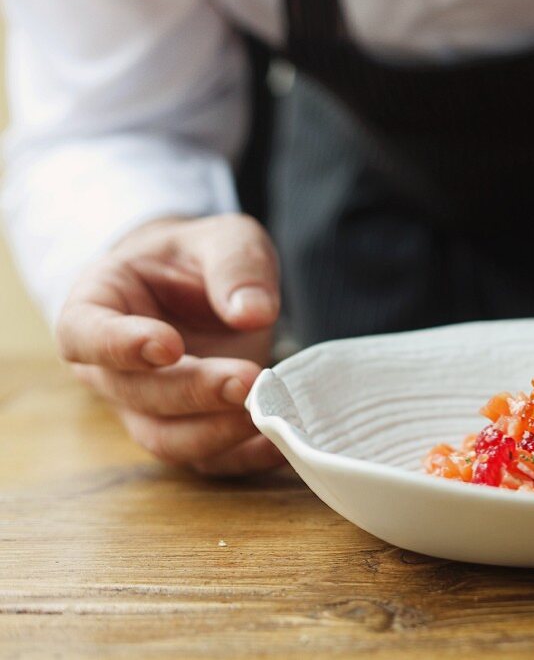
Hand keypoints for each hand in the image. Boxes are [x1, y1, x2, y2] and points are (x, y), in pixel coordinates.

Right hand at [56, 214, 285, 473]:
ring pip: (167, 440)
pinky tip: (283, 443)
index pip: (84, 335)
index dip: (119, 346)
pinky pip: (210, 461)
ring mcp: (147, 408)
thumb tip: (253, 313)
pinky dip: (247, 459)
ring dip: (218, 433)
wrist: (204, 286)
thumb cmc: (199, 259)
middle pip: (136, 395)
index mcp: (97, 307)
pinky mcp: (191, 431)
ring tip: (269, 413)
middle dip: (194, 393)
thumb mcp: (223, 238)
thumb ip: (236, 265)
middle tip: (248, 380)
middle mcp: (110, 369)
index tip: (168, 345)